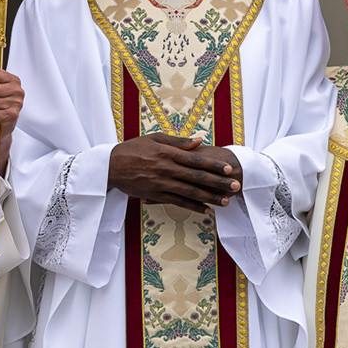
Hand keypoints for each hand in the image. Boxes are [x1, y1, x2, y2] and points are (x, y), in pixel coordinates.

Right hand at [107, 132, 241, 211]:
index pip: (196, 160)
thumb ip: (178, 141)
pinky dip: (192, 207)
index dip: (214, 166)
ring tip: (225, 202)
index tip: (228, 170)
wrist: (111, 165)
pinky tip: (205, 210)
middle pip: (197, 178)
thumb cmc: (133, 148)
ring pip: (190, 192)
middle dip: (218, 183)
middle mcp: (167, 169)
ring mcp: (161, 183)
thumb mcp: (155, 138)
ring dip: (209, 198)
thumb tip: (199, 140)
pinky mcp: (156, 195)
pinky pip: (177, 202)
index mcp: (168, 153)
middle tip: (235, 187)